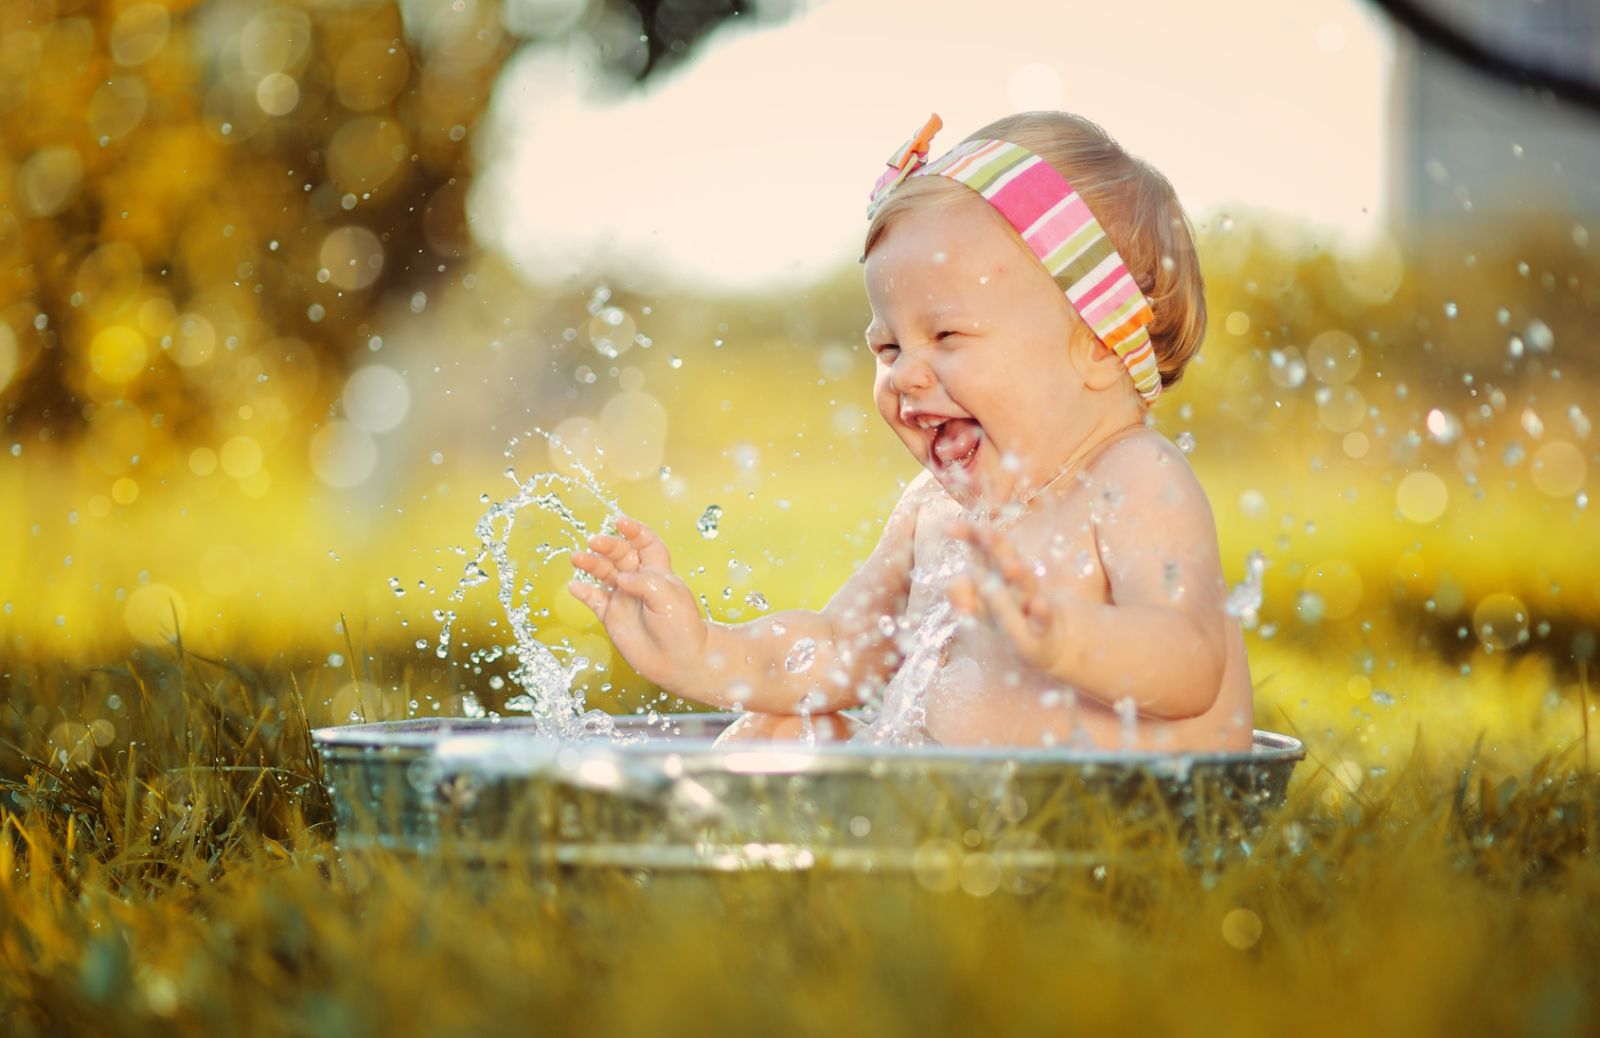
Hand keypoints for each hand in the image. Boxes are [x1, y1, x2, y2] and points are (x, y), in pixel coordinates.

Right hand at [567, 516, 707, 691]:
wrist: (679, 662)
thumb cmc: (682, 627)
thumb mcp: (670, 600)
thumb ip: (645, 584)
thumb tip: (621, 578)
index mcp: (658, 572)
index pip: (646, 544)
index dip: (635, 531)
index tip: (621, 523)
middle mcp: (638, 581)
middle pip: (621, 555)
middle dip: (608, 545)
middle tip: (593, 542)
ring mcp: (623, 597)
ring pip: (604, 574)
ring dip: (591, 564)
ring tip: (577, 558)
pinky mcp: (611, 616)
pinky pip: (594, 599)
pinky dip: (583, 592)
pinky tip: (574, 585)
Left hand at [946, 520, 1072, 675]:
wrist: (1054, 640)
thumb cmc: (1012, 619)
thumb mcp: (982, 607)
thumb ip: (962, 592)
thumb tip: (950, 585)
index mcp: (995, 573)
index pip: (982, 548)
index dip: (969, 535)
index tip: (948, 527)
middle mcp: (1013, 583)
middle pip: (1004, 559)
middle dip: (995, 546)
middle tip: (985, 531)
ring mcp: (1032, 604)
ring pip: (1024, 586)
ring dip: (1017, 576)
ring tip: (1009, 566)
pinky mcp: (1046, 628)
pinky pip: (1043, 620)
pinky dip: (1042, 613)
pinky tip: (1038, 605)